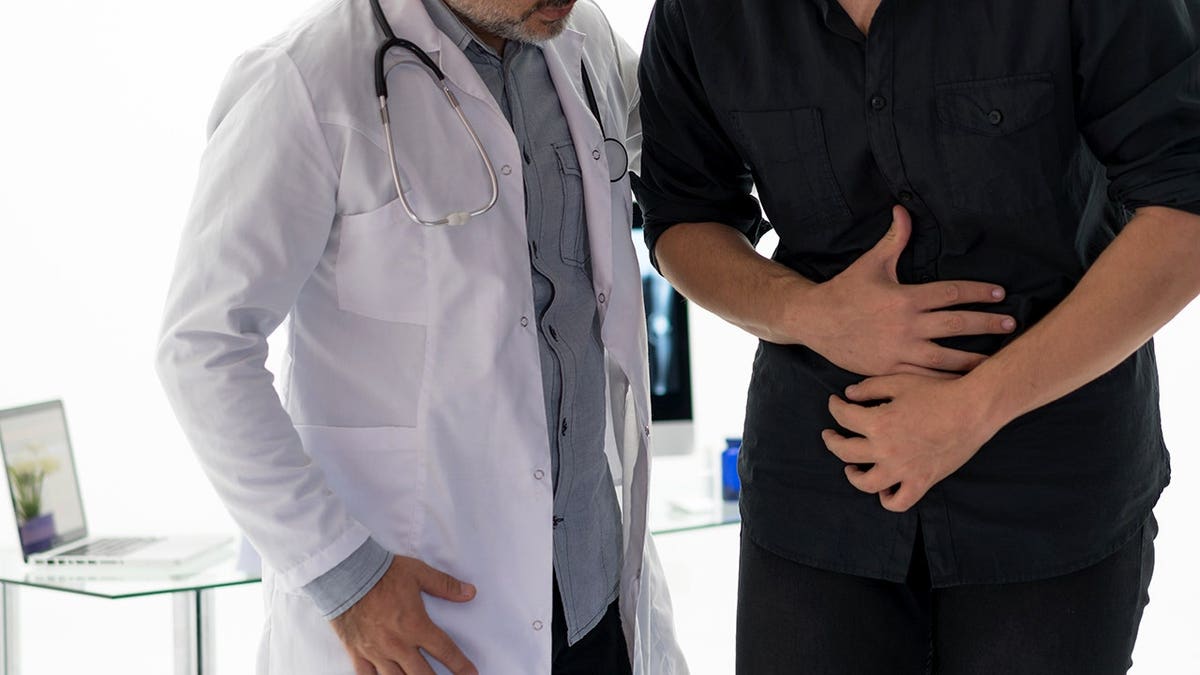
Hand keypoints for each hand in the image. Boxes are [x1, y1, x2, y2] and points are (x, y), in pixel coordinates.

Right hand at [331, 555, 478, 674]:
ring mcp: (376, 652)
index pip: (444, 651)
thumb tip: (470, 592)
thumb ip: (445, 585)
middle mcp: (398, 644)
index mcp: (415, 625)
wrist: (345, 575)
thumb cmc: (382, 573)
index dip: (460, 665)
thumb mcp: (418, 573)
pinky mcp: (357, 653)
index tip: (472, 674)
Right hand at [798, 206, 1015, 376]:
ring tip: (997, 362)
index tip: (1000, 294)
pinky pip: (924, 378)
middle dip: (987, 323)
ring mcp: (899, 350)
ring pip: (945, 358)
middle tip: (1011, 324)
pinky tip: (963, 386)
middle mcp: (906, 325)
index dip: (979, 292)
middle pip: (956, 325)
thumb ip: (893, 239)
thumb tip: (903, 210)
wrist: (814, 321)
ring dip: (974, 359)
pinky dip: (946, 382)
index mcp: (905, 298)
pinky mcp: (889, 369)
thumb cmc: (845, 290)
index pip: (952, 293)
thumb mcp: (870, 263)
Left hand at [821, 374, 1001, 511]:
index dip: (834, 407)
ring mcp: (903, 469)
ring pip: (865, 483)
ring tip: (851, 467)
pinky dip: (887, 499)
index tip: (835, 403)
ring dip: (853, 476)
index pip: (842, 417)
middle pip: (844, 451)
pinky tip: (883, 489)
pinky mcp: (922, 481)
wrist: (973, 409)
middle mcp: (885, 450)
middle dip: (832, 441)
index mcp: (878, 423)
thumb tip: (848, 394)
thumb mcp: (900, 381)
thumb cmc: (938, 391)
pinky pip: (899, 501)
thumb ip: (870, 387)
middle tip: (830, 435)